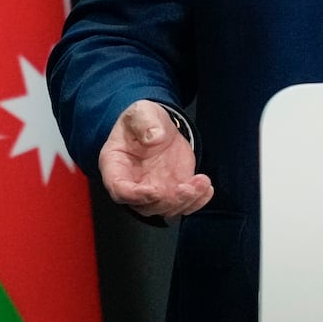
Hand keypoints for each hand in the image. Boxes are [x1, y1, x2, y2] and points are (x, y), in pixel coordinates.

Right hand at [98, 99, 212, 218]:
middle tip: (184, 188)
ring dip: (186, 201)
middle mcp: (133, 184)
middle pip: (146, 206)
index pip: (119, 190)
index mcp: (116, 166)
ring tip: (200, 183)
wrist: (158, 125)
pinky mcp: (173, 189)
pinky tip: (206, 187)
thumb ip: (144, 122)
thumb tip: (154, 138)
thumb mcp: (141, 112)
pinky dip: (198, 200)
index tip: (154, 190)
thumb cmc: (141, 121)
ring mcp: (154, 190)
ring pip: (167, 209)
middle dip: (167, 201)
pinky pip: (185, 204)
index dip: (135, 196)